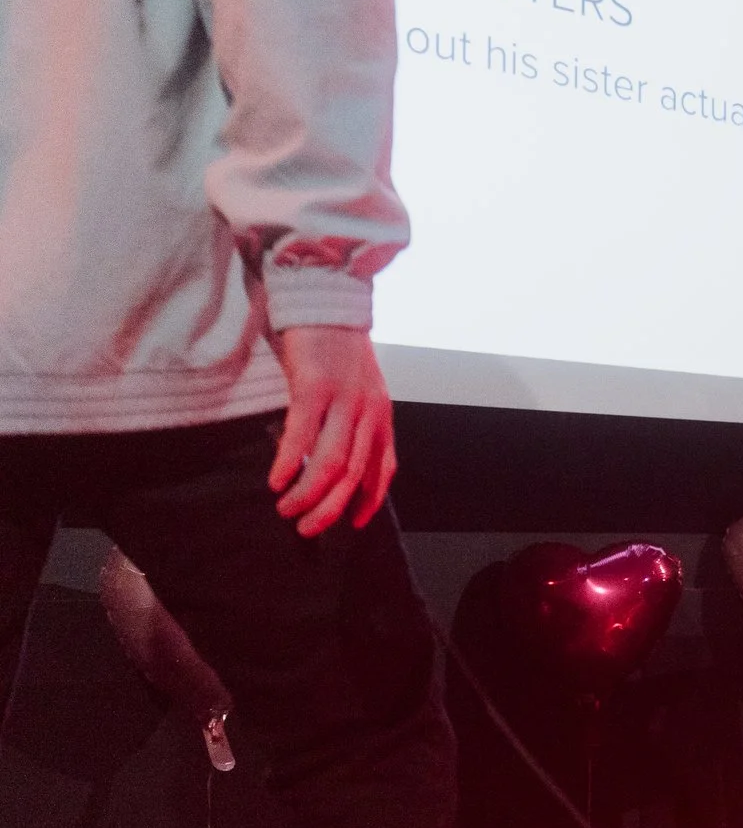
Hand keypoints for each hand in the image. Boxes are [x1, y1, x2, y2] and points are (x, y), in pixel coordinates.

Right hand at [268, 326, 395, 537]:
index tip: (354, 525)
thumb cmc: (337, 347)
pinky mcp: (314, 386)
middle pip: (354, 475)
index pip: (383, 468)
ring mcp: (343, 399)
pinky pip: (302, 435)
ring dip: (307, 494)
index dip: (368, 501)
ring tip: (286, 510)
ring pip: (331, 462)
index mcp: (381, 414)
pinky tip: (274, 481)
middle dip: (331, 509)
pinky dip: (287, 463)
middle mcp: (368, 411)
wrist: (327, 298)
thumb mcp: (360, 387)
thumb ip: (353, 421)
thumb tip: (335, 459)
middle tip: (307, 529)